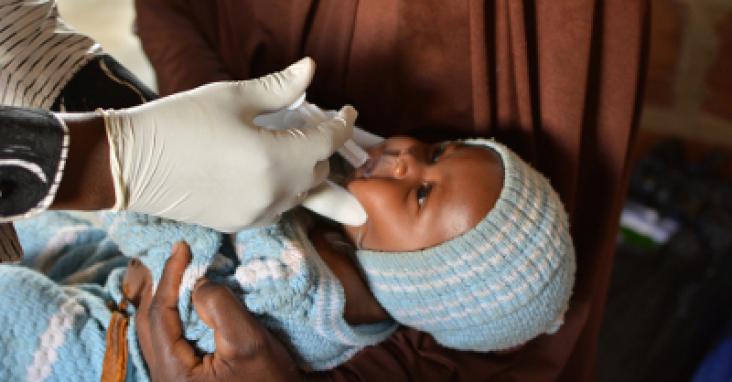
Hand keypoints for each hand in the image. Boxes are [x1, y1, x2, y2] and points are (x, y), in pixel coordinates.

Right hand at [103, 57, 355, 231]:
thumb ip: (279, 88)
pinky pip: (279, 207)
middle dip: (322, 147)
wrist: (130, 164)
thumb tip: (310, 69)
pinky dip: (285, 189)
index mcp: (276, 159)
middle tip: (314, 125)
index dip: (342, 124)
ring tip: (296, 149)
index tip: (347, 111)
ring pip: (301, 193)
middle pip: (318, 171)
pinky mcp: (240, 224)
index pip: (327, 142)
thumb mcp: (232, 97)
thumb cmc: (179, 122)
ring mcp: (257, 213)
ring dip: (305, 171)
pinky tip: (273, 173)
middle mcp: (273, 194)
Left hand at [135, 242, 300, 381]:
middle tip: (178, 256)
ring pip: (159, 329)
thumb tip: (198, 283)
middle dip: (162, 285)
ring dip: (170, 298)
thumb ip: (220, 307)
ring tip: (183, 271)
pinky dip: (179, 313)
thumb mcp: (249, 342)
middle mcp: (165, 377)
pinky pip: (172, 337)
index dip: (170, 276)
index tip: (182, 248)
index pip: (158, 314)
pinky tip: (193, 298)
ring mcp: (174, 377)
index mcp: (171, 372)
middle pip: (149, 322)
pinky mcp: (187, 375)